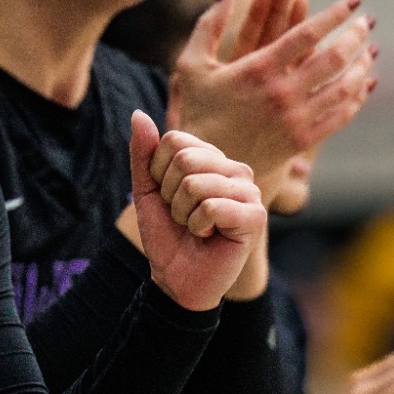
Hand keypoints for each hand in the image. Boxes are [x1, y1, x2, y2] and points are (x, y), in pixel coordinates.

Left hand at [129, 110, 265, 311]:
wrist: (177, 280)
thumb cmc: (167, 235)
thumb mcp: (146, 191)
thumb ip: (143, 154)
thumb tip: (138, 114)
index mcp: (211, 158)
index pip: (174, 141)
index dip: (158, 173)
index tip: (168, 198)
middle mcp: (234, 169)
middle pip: (185, 159)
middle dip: (169, 195)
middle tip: (181, 216)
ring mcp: (248, 191)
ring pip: (195, 183)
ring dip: (182, 213)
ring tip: (194, 227)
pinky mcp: (255, 216)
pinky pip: (212, 206)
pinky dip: (197, 226)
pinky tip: (208, 236)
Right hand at [167, 0, 376, 197]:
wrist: (206, 164)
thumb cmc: (199, 110)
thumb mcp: (192, 65)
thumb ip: (209, 25)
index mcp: (257, 68)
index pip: (306, 34)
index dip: (334, 14)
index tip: (352, 1)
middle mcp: (281, 93)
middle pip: (334, 58)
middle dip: (356, 35)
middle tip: (366, 22)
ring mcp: (294, 118)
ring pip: (344, 87)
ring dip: (362, 66)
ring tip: (368, 52)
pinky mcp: (301, 140)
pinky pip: (340, 115)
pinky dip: (357, 98)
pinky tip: (363, 84)